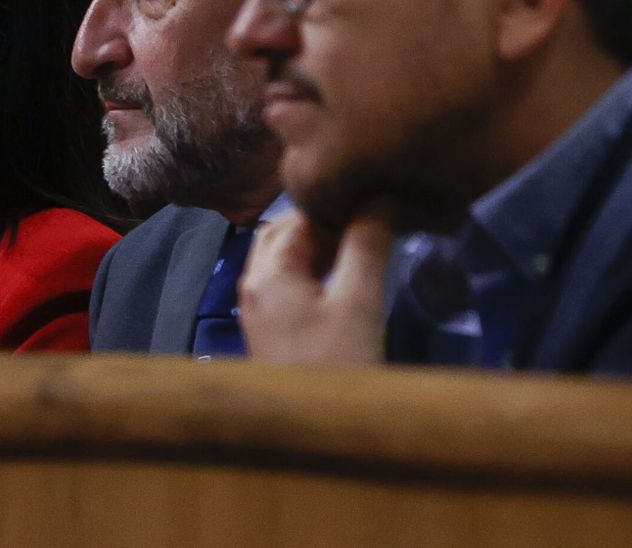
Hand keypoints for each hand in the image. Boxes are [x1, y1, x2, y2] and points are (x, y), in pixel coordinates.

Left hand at [237, 204, 393, 365]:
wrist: (311, 434)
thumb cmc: (337, 365)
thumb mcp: (358, 304)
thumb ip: (366, 246)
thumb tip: (378, 196)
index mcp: (267, 271)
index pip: (298, 217)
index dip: (335, 205)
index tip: (372, 202)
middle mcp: (252, 283)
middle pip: (283, 233)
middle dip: (322, 222)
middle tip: (365, 222)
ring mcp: (256, 308)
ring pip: (282, 258)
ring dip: (316, 245)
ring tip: (358, 244)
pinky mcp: (268, 328)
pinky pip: (284, 282)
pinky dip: (310, 269)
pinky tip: (340, 277)